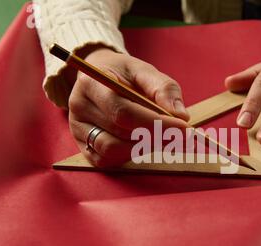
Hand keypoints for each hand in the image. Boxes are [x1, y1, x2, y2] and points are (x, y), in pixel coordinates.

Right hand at [68, 47, 188, 167]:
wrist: (100, 77)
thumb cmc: (124, 75)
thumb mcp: (145, 71)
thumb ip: (164, 89)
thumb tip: (181, 116)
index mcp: (91, 83)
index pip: (123, 111)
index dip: (155, 123)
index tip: (183, 127)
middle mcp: (79, 107)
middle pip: (120, 131)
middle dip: (155, 135)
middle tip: (180, 134)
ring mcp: (78, 129)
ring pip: (113, 149)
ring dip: (143, 146)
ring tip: (160, 135)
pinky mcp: (83, 147)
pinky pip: (107, 160)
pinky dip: (129, 154)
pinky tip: (141, 142)